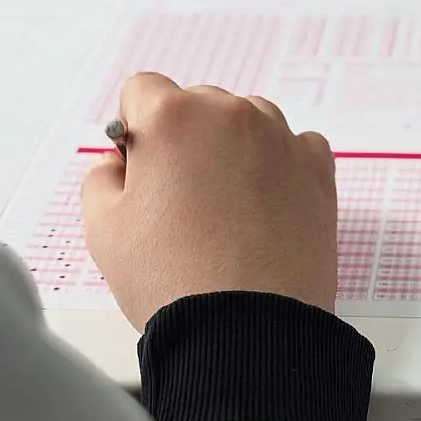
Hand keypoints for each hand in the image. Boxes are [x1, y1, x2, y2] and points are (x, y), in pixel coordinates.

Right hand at [80, 72, 337, 330]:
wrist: (248, 330)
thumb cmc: (175, 281)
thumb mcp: (102, 226)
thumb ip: (102, 176)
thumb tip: (121, 163)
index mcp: (174, 117)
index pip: (143, 90)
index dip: (135, 129)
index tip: (142, 165)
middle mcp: (232, 115)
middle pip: (199, 105)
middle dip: (186, 141)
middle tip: (181, 202)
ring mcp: (282, 139)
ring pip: (248, 123)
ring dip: (234, 151)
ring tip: (225, 212)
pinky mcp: (318, 170)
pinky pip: (295, 148)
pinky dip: (280, 168)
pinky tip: (263, 210)